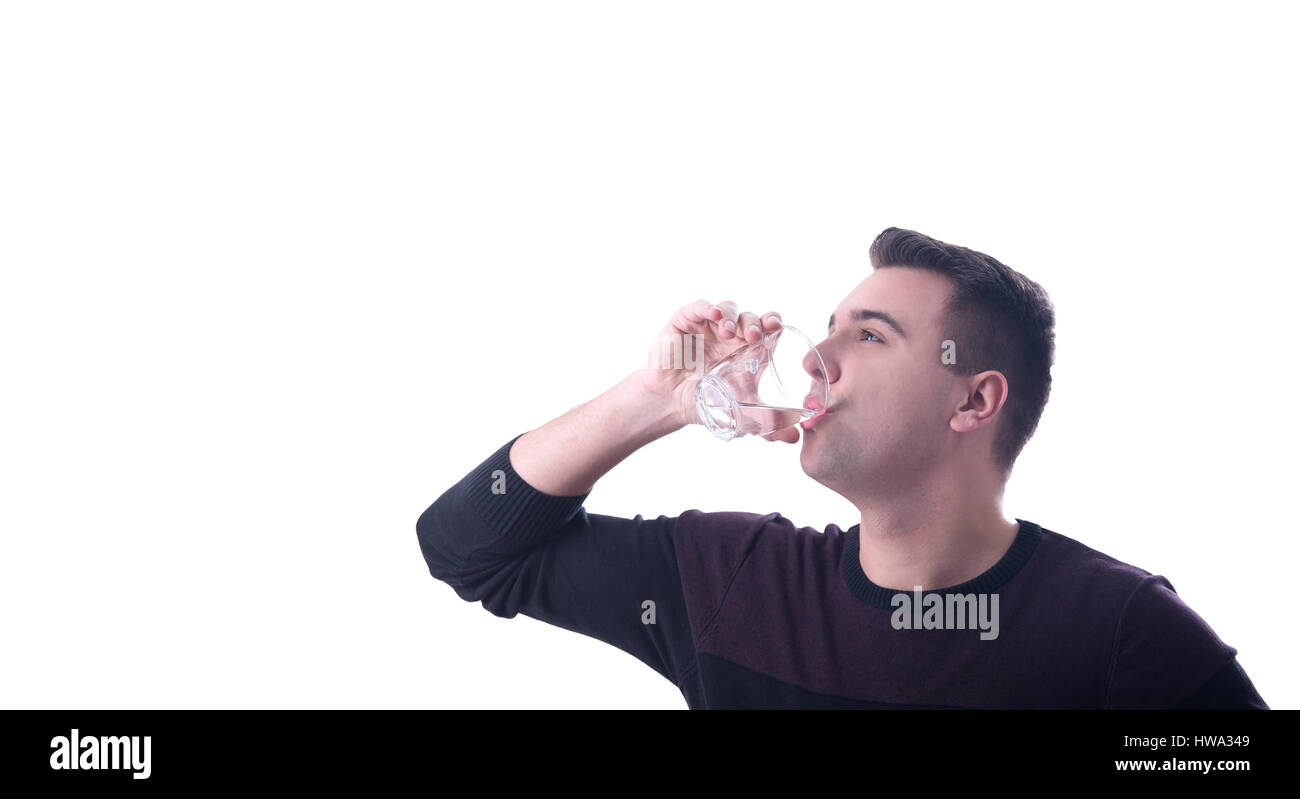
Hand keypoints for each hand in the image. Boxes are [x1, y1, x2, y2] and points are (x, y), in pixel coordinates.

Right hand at [635, 299, 798, 442]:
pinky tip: (714, 315)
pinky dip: (708, 307)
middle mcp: (731, 334)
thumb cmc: (706, 402)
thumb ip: (768, 425)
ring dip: (732, 317)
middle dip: (754, 322)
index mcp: (748, 349)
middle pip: (750, 317)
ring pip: (727, 309)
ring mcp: (708, 326)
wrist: (670, 404)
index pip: (767, 327)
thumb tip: (795, 438)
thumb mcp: (741, 414)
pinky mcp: (685, 322)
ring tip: (730, 332)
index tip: (777, 327)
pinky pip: (698, 307)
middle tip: (754, 336)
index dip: (773, 322)